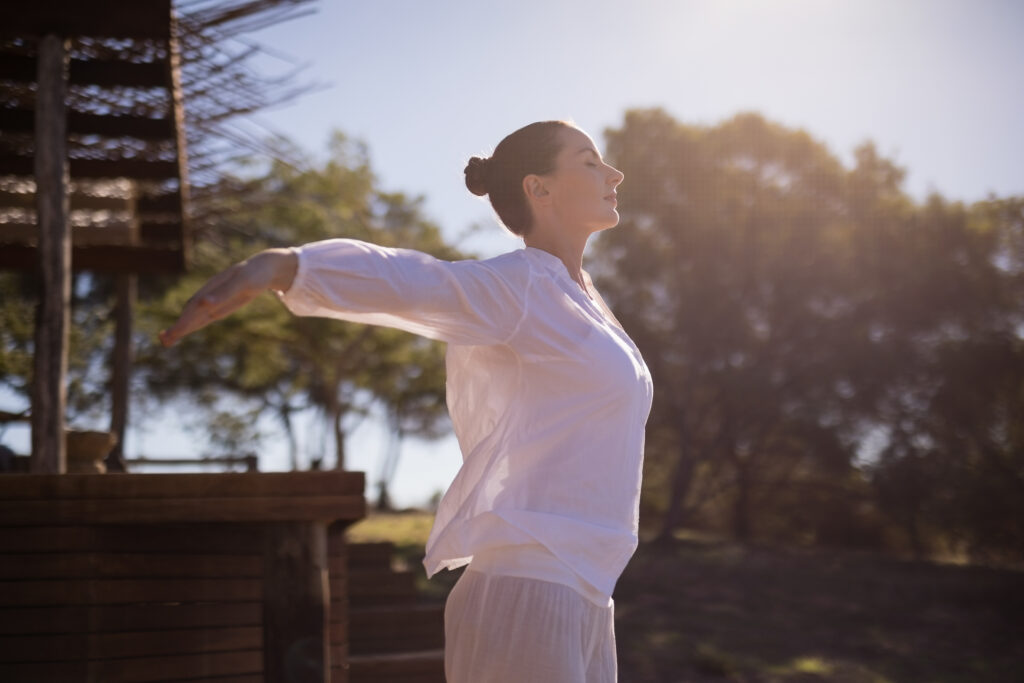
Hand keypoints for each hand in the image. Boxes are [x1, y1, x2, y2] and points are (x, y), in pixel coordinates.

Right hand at [159, 249, 296, 346]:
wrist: (265, 267)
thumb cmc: (255, 273)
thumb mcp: (242, 282)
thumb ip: (224, 293)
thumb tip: (204, 304)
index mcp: (211, 288)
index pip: (193, 308)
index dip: (183, 321)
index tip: (172, 333)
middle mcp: (209, 295)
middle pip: (190, 313)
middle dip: (178, 327)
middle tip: (163, 341)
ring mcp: (215, 300)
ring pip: (195, 316)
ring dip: (182, 327)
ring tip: (167, 340)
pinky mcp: (221, 305)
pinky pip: (204, 316)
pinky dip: (194, 324)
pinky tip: (185, 329)